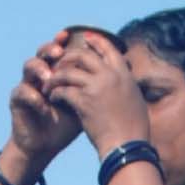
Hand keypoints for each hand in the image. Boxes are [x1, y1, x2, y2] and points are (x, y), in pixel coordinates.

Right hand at [5, 33, 85, 177]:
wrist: (45, 147)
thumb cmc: (65, 125)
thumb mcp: (85, 103)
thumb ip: (96, 85)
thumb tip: (124, 67)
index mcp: (57, 71)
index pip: (61, 49)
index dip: (64, 41)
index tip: (72, 37)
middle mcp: (41, 73)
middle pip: (43, 51)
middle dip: (51, 49)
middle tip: (59, 52)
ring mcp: (28, 84)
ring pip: (29, 65)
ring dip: (39, 69)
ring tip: (49, 77)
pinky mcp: (17, 100)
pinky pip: (21, 91)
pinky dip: (33, 96)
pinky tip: (43, 106)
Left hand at [46, 28, 150, 159]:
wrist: (127, 146)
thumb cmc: (134, 130)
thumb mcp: (135, 100)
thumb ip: (126, 86)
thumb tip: (125, 82)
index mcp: (123, 73)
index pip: (108, 48)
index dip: (95, 41)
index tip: (85, 38)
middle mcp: (109, 75)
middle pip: (83, 55)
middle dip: (68, 57)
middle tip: (59, 63)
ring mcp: (95, 87)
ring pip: (69, 72)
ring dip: (56, 76)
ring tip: (49, 83)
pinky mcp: (84, 102)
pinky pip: (64, 91)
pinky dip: (56, 93)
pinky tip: (52, 97)